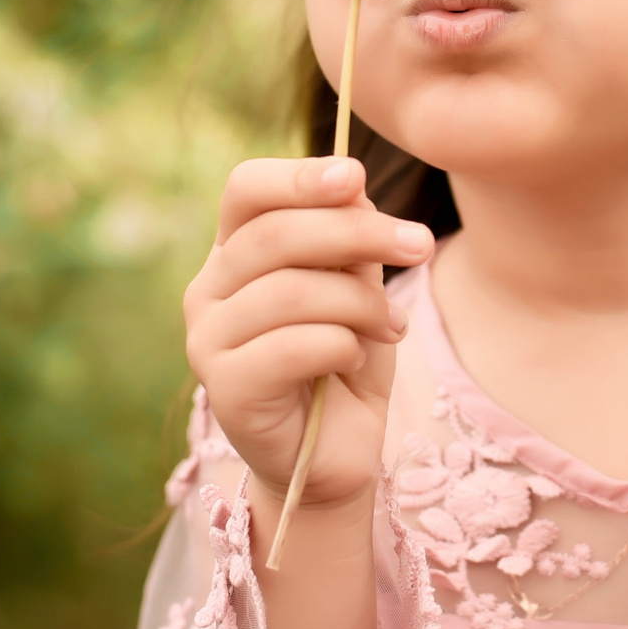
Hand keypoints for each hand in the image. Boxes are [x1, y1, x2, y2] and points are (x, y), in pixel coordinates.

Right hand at [183, 156, 433, 509]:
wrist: (336, 452)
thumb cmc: (344, 360)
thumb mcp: (357, 286)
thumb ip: (349, 238)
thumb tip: (352, 185)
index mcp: (234, 252)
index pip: (245, 190)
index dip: (298, 177)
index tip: (356, 176)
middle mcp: (208, 290)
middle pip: (275, 235)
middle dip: (358, 233)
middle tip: (420, 243)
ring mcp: (207, 340)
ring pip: (290, 291)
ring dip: (360, 302)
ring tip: (391, 324)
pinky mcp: (225, 389)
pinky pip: (293, 346)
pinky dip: (342, 345)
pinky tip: (355, 358)